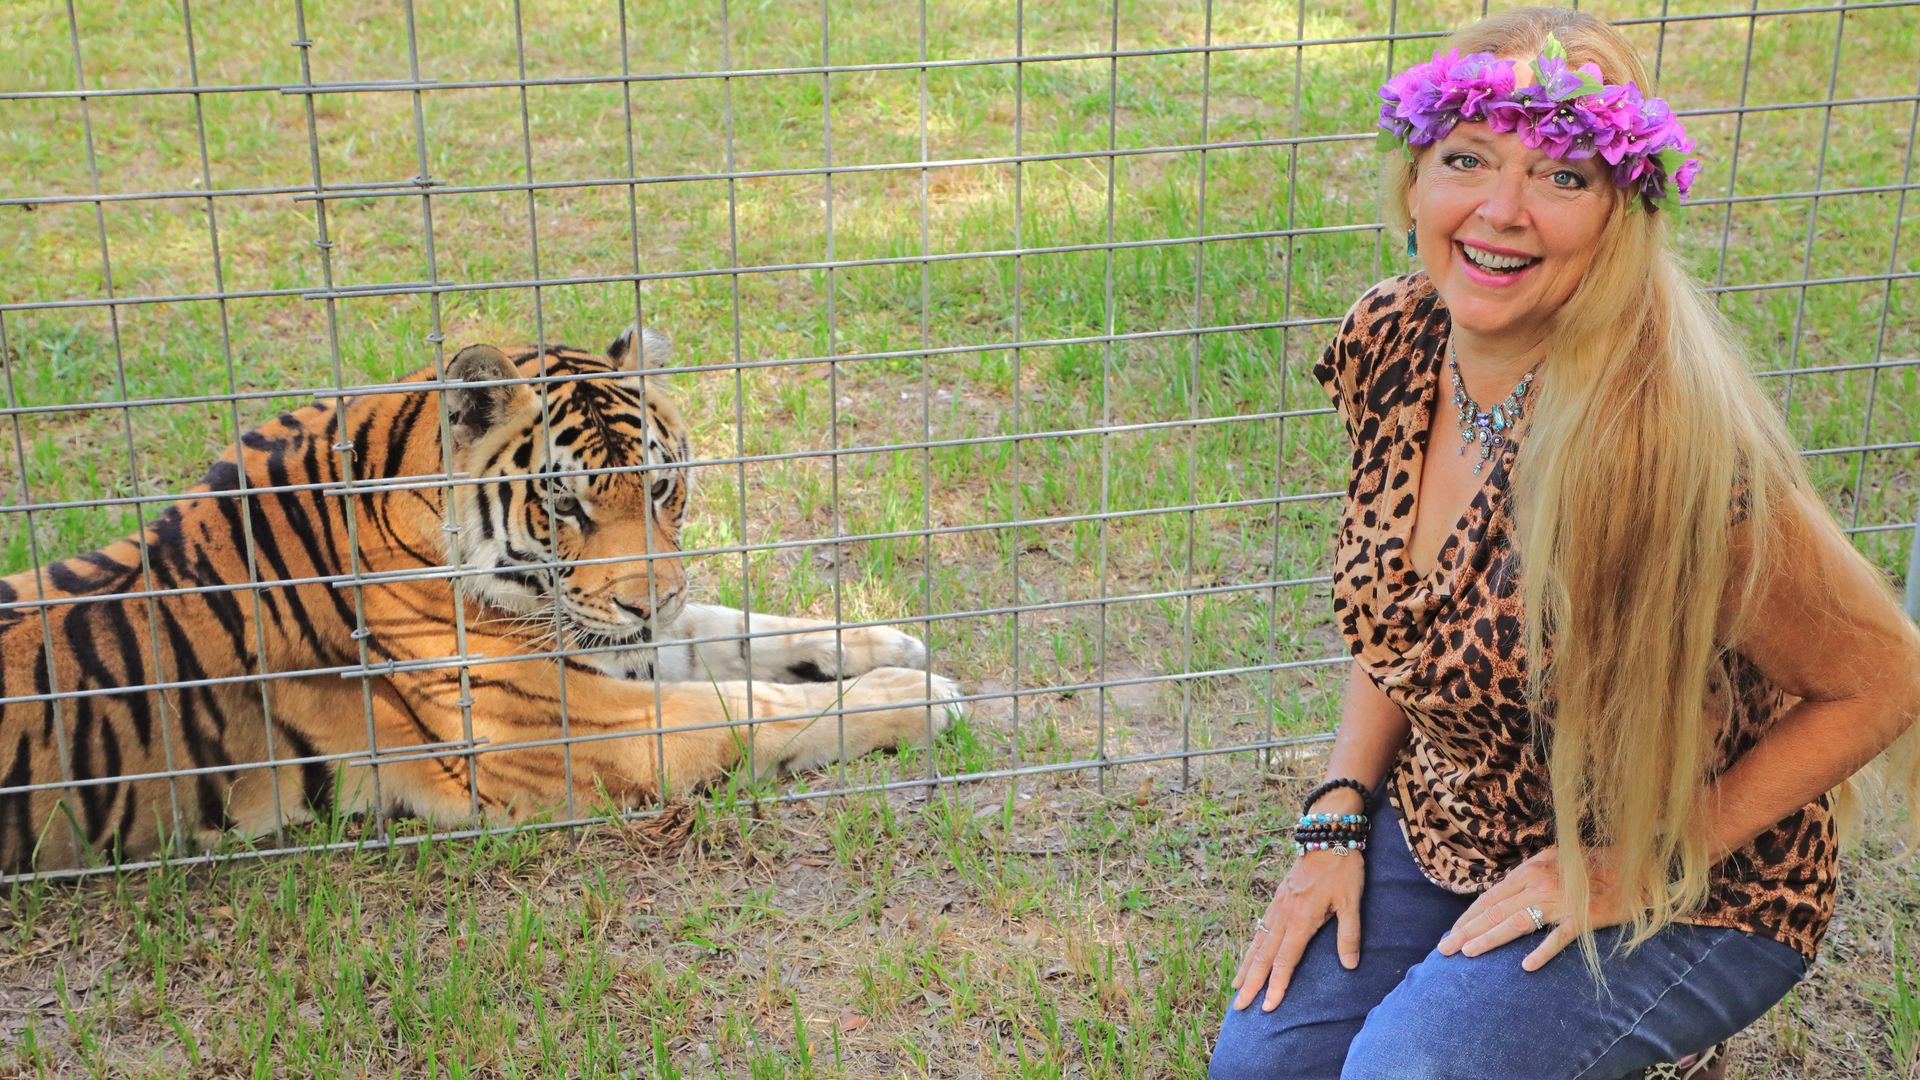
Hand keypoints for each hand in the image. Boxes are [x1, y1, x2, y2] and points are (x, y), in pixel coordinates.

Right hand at [1230, 847, 1365, 1011]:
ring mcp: (1277, 906)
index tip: (1268, 1006)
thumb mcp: (1352, 901)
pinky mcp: (1278, 898)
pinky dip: (1252, 947)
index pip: (1285, 960)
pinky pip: (1260, 928)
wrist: (1326, 835)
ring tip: (1236, 987)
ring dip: (1247, 967)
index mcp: (1301, 919)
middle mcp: (1284, 915)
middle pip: (1264, 956)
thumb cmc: (1343, 869)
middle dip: (1252, 983)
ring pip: (1258, 943)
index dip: (1277, 985)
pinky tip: (1249, 957)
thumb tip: (1349, 966)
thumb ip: (1349, 934)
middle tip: (1239, 1007)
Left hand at [1436, 846, 1627, 971]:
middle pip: (1496, 910)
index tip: (1452, 931)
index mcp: (1531, 869)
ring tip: (1468, 953)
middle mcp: (1540, 883)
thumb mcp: (1556, 859)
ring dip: (1490, 939)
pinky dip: (1543, 950)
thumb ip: (1530, 874)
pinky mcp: (1585, 918)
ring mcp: (1562, 901)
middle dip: (1467, 929)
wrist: (1638, 870)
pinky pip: (1560, 937)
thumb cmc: (1595, 865)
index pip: (1491, 895)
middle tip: (1445, 948)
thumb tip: (1504, 893)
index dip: (1469, 915)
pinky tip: (1526, 965)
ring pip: (1517, 922)